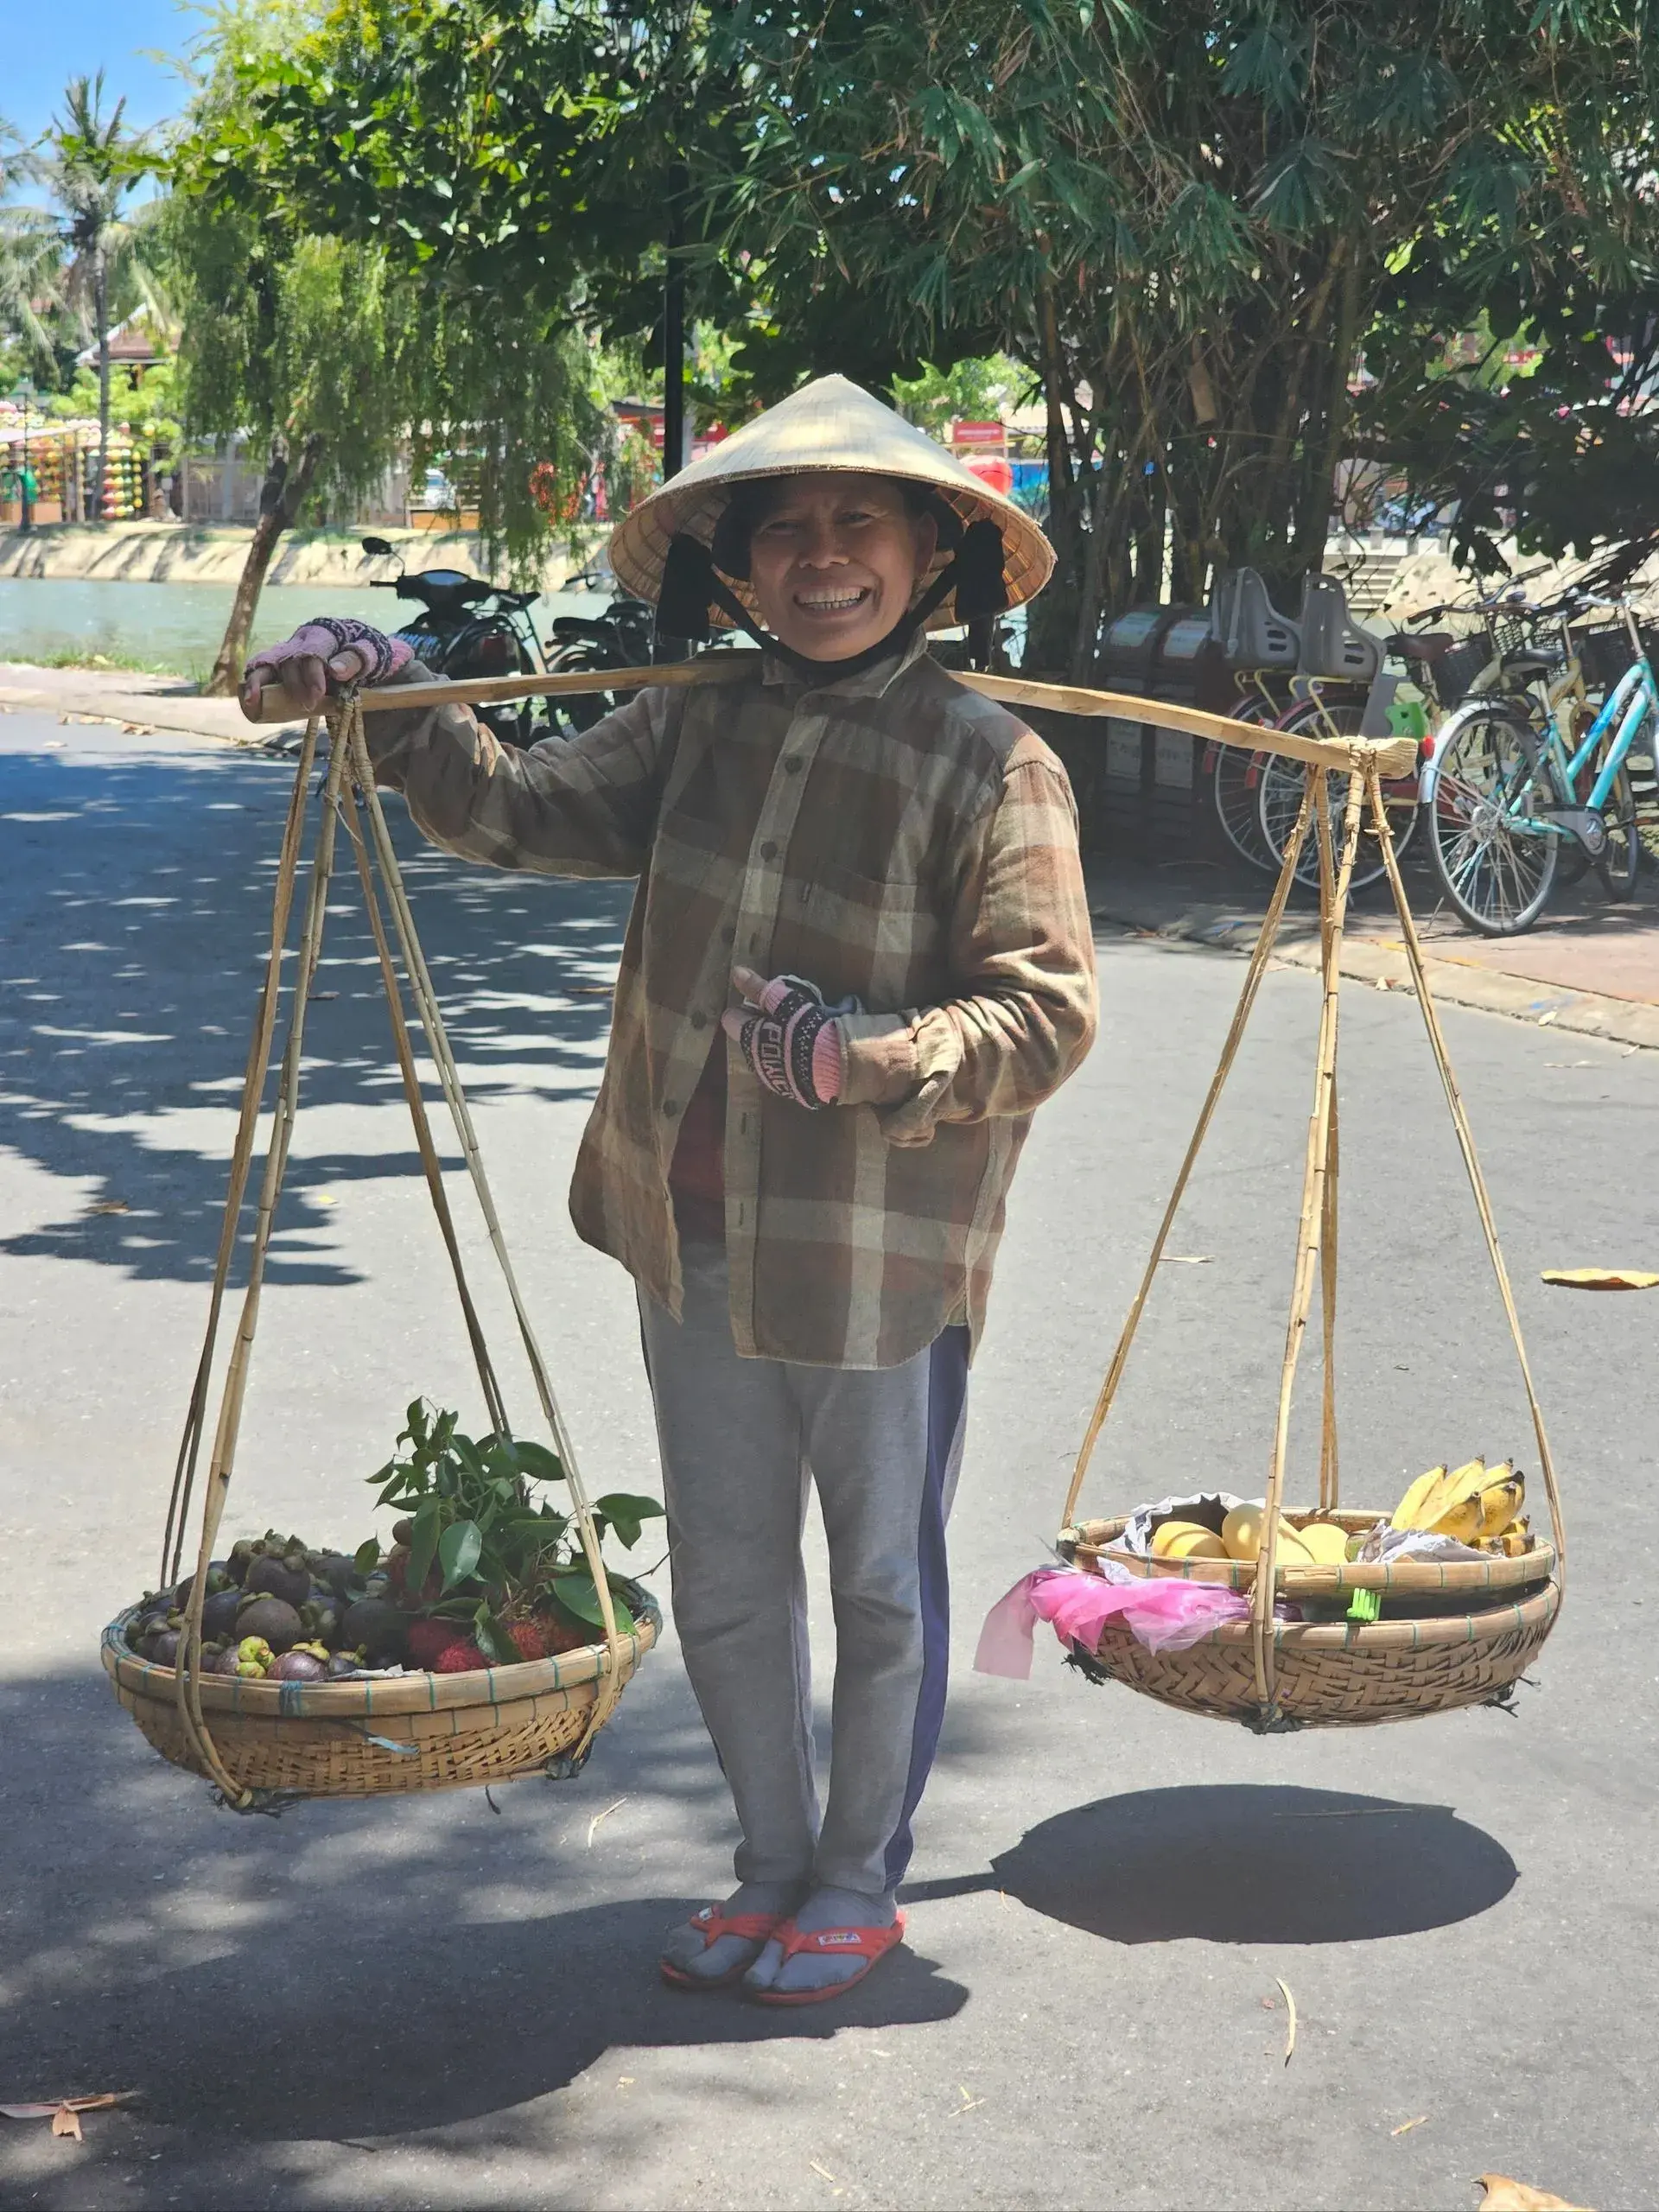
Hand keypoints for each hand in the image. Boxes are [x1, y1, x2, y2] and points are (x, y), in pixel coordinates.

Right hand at [239, 619, 412, 720]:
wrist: (358, 648)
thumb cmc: (364, 651)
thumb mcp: (370, 653)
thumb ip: (356, 659)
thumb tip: (336, 670)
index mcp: (321, 633)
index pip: (312, 652)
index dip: (312, 674)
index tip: (318, 695)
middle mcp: (299, 641)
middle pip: (289, 660)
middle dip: (295, 685)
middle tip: (308, 706)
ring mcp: (288, 652)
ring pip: (268, 662)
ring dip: (259, 682)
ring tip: (253, 702)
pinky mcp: (282, 666)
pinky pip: (263, 671)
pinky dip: (254, 684)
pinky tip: (249, 702)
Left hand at [721, 967, 845, 1108]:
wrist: (834, 1065)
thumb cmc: (806, 1027)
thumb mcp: (784, 1002)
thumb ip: (759, 988)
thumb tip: (736, 971)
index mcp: (749, 1038)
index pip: (730, 1019)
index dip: (745, 1008)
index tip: (763, 1001)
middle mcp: (754, 1061)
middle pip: (749, 1037)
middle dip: (761, 1026)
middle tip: (784, 1014)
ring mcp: (772, 1078)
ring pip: (766, 1054)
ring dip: (776, 1043)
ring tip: (799, 1033)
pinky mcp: (790, 1090)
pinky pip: (783, 1070)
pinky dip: (790, 1060)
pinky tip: (807, 1053)